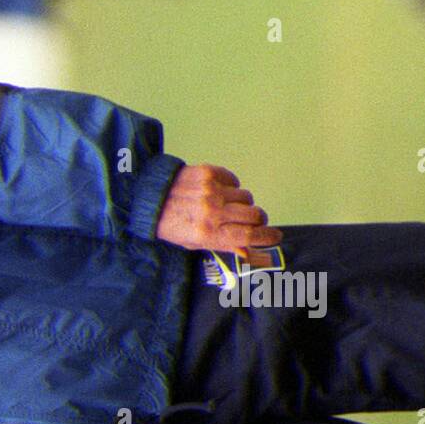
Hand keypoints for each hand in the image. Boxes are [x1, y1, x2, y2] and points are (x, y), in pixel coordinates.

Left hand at [154, 163, 281, 256]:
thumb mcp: (193, 243)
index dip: (267, 237)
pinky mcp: (210, 173)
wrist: (149, 198)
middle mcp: (213, 212)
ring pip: (247, 197)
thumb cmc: (171, 225)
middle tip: (254, 222)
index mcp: (208, 234)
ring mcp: (212, 191)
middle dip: (259, 220)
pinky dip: (232, 187)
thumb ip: (223, 245)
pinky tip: (219, 192)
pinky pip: (234, 181)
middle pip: (255, 215)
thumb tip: (248, 250)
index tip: (275, 237)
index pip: (249, 236)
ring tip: (228, 206)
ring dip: (243, 204)